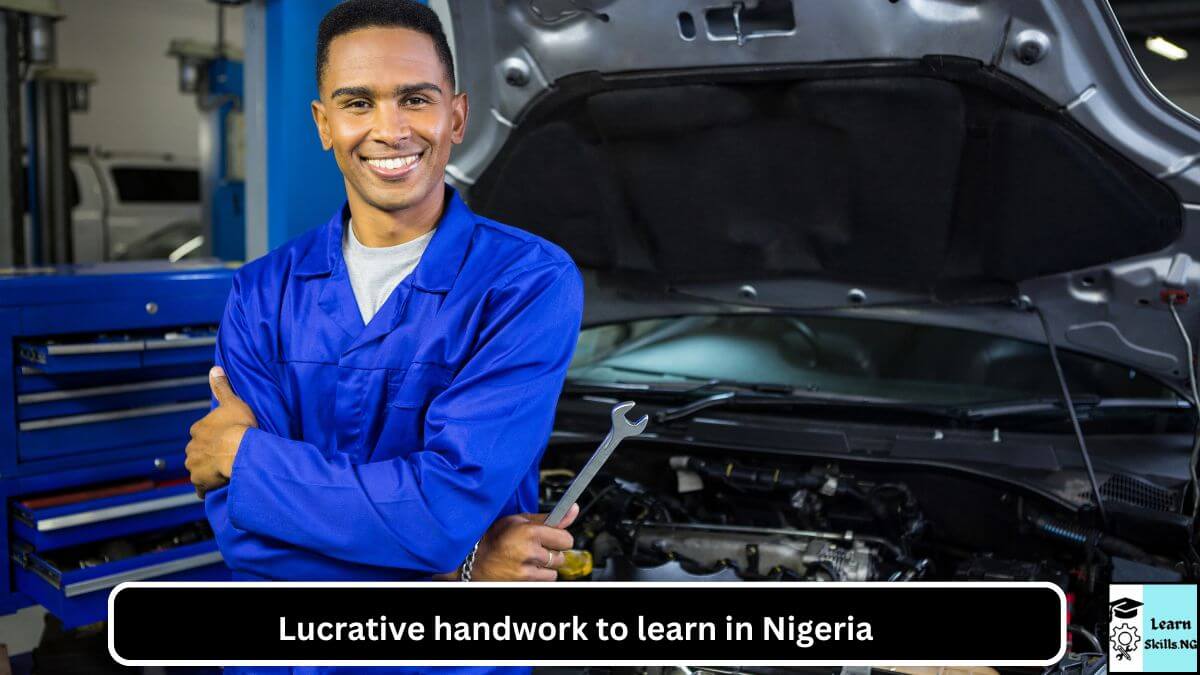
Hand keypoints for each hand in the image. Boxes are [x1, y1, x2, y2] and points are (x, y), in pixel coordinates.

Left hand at [186, 366, 256, 497]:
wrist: (240, 450)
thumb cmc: (238, 426)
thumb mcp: (232, 402)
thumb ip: (222, 387)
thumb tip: (214, 369)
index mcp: (198, 429)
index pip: (200, 433)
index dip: (212, 436)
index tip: (224, 438)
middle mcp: (191, 448)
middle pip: (197, 452)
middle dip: (207, 454)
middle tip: (225, 456)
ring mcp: (194, 466)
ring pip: (197, 469)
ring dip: (206, 471)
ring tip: (223, 471)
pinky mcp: (200, 482)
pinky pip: (201, 487)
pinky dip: (206, 488)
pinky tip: (217, 486)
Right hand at [461, 503, 579, 580]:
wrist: (474, 561)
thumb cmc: (494, 539)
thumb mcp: (518, 521)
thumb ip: (548, 518)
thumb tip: (573, 509)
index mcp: (529, 532)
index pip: (566, 539)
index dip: (560, 538)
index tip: (555, 537)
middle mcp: (529, 552)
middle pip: (561, 557)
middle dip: (553, 552)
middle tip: (538, 548)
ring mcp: (527, 571)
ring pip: (554, 571)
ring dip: (546, 567)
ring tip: (529, 559)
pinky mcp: (525, 584)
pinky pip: (545, 581)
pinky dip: (539, 576)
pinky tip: (525, 568)